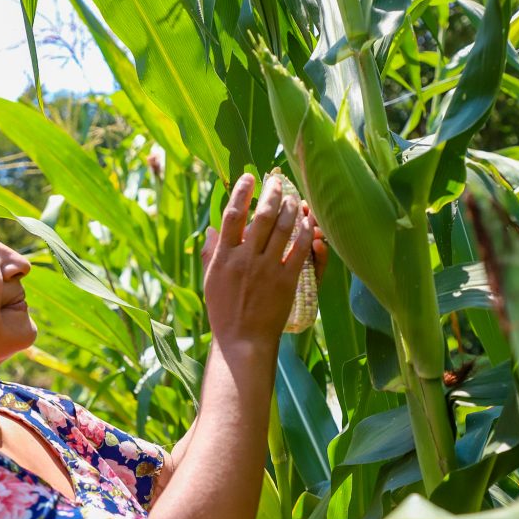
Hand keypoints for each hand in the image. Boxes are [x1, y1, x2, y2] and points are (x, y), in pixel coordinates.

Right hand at [199, 173, 316, 346]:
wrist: (242, 341)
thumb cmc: (223, 312)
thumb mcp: (210, 281)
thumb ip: (210, 253)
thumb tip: (211, 230)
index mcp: (223, 257)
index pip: (232, 215)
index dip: (241, 192)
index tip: (249, 177)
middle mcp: (244, 259)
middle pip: (261, 216)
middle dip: (272, 193)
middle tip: (278, 181)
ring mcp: (266, 269)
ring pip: (282, 228)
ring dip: (291, 208)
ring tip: (295, 197)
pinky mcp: (286, 281)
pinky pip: (298, 250)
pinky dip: (304, 232)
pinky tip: (308, 222)